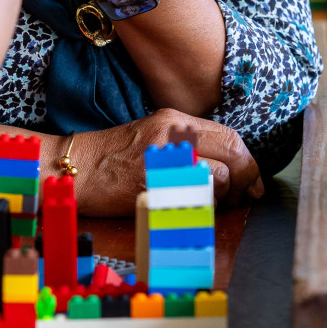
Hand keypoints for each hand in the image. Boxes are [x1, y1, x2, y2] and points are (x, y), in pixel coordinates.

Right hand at [69, 109, 262, 213]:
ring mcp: (163, 158)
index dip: (248, 163)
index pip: (230, 137)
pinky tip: (191, 207)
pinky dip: (201, 205)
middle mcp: (172, 133)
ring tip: (209, 202)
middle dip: (246, 180)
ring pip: (218, 176)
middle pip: (232, 154)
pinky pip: (194, 195)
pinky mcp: (153, 184)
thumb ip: (190, 145)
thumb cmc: (112, 158)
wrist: (74, 168)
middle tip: (244, 196)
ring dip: (222, 195)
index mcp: (174, 120)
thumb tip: (228, 168)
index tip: (252, 181)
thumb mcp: (154, 138)